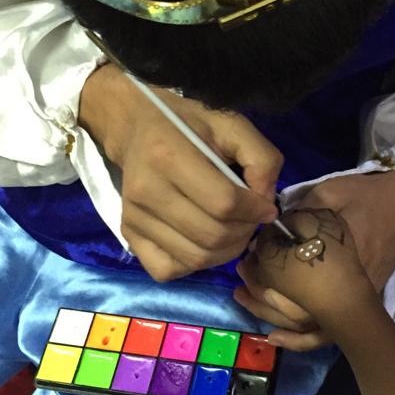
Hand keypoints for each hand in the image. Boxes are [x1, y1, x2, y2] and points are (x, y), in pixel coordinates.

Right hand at [79, 64, 282, 281]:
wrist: (137, 128)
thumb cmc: (189, 125)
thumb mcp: (232, 126)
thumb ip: (261, 159)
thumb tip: (265, 203)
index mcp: (169, 156)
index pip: (224, 203)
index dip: (255, 211)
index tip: (266, 206)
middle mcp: (146, 191)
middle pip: (211, 236)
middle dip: (245, 233)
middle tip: (252, 219)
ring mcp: (133, 217)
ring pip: (195, 258)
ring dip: (226, 251)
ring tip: (234, 230)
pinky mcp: (128, 234)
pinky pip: (169, 269)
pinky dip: (195, 264)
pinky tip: (204, 242)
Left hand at [234, 170, 394, 348]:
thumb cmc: (366, 196)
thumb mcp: (327, 194)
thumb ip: (297, 213)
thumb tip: (268, 233)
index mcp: (334, 255)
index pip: (287, 274)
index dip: (261, 269)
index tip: (247, 257)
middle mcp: (343, 285)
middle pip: (292, 305)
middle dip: (260, 293)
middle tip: (240, 276)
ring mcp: (353, 298)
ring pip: (305, 322)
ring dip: (269, 314)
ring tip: (244, 298)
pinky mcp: (359, 302)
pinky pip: (326, 332)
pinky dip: (300, 340)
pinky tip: (275, 337)